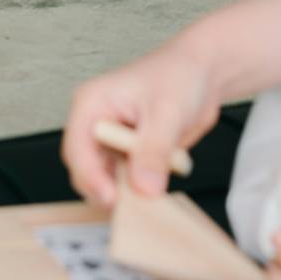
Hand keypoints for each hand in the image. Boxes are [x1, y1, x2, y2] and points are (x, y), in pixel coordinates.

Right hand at [61, 40, 220, 207]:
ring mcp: (112, 141)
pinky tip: (156, 187)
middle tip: (132, 206)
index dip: (90, 176)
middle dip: (105, 189)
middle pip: (85, 170)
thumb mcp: (167, 112)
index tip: (112, 198)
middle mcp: (96, 123)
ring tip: (149, 195)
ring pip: (104, 180)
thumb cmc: (179, 74)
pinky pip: (125, 182)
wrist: (203, 73)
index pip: (77, 148)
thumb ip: (154, 151)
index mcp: (92, 103)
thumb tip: (143, 188)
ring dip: (124, 192)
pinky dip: (138, 190)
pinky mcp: (128, 154)